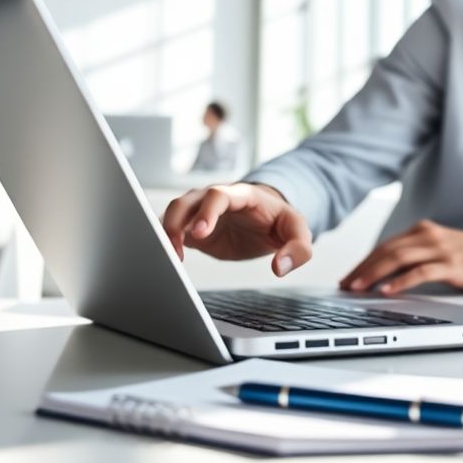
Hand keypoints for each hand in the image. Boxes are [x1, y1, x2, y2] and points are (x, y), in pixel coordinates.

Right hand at [161, 183, 312, 276]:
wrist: (267, 221)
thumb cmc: (279, 222)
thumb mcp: (298, 231)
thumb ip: (298, 248)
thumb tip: (280, 267)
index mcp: (242, 195)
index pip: (218, 196)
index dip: (206, 212)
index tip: (200, 234)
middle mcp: (216, 199)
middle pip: (187, 201)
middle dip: (177, 222)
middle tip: (175, 250)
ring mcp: (201, 211)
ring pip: (174, 212)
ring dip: (167, 232)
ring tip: (171, 258)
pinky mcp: (193, 228)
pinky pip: (172, 228)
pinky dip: (165, 240)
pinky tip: (168, 258)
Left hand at [340, 220, 462, 295]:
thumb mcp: (443, 251)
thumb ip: (418, 257)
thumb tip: (389, 276)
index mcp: (423, 231)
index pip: (385, 246)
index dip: (364, 262)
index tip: (348, 276)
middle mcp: (428, 236)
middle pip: (386, 251)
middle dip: (362, 269)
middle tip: (345, 284)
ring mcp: (441, 249)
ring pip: (397, 259)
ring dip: (373, 274)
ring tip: (357, 288)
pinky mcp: (452, 265)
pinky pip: (420, 272)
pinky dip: (400, 282)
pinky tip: (387, 291)